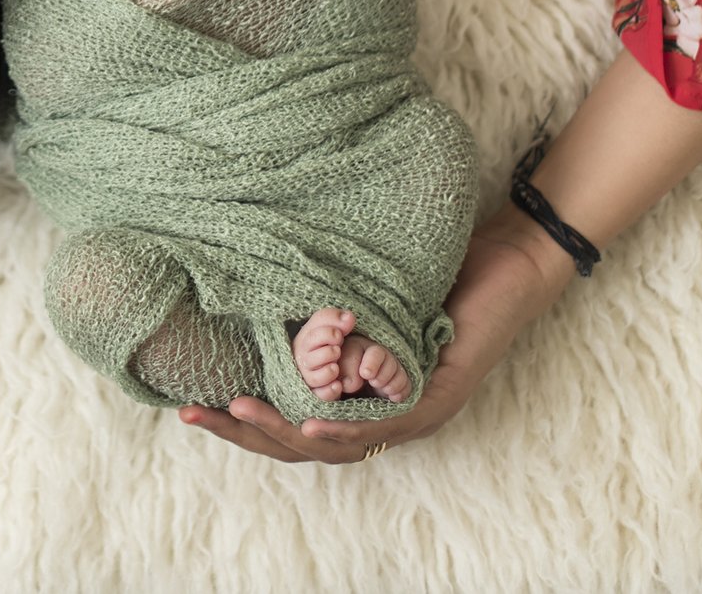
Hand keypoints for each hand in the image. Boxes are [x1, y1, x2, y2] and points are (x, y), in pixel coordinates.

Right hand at [179, 215, 571, 463]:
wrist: (509, 256)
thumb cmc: (438, 266)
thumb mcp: (363, 290)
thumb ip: (323, 306)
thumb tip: (257, 283)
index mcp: (363, 396)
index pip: (293, 424)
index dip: (243, 421)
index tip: (191, 403)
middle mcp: (385, 415)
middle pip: (305, 445)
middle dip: (245, 432)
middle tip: (193, 413)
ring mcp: (414, 413)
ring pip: (337, 443)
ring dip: (282, 431)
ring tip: (236, 410)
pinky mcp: (440, 399)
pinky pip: (385, 425)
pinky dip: (344, 427)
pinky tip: (311, 420)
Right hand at [293, 308, 355, 400]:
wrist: (323, 365)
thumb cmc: (326, 342)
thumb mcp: (328, 326)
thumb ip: (337, 319)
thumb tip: (349, 317)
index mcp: (305, 340)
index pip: (313, 333)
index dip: (329, 331)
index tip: (341, 333)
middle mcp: (304, 359)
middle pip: (311, 356)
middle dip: (328, 351)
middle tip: (338, 348)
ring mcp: (308, 377)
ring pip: (315, 377)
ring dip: (328, 371)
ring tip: (337, 366)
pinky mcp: (315, 393)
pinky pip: (320, 395)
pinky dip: (329, 390)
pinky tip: (339, 385)